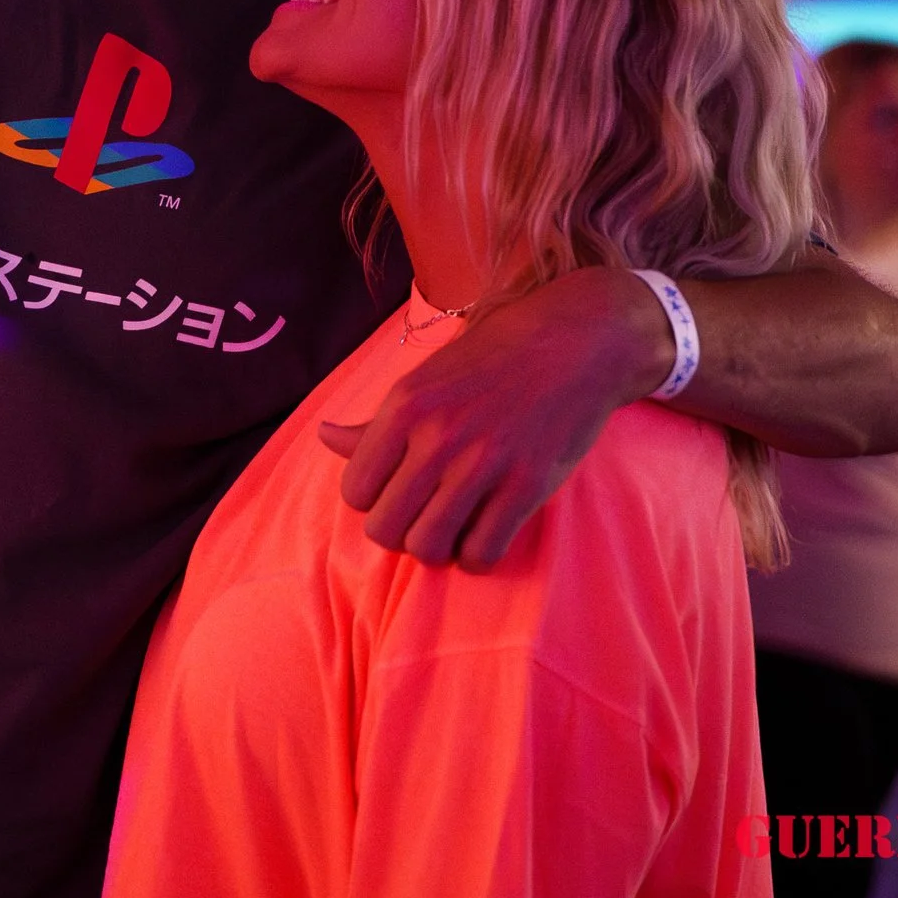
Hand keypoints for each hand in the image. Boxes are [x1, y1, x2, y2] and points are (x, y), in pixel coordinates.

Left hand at [317, 265, 663, 570]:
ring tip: (449, 528)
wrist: (575, 341)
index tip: (394, 490)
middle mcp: (438, 436)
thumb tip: (323, 438)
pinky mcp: (528, 485)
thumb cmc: (492, 358)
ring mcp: (484, 464)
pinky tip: (483, 532)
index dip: (371, 499)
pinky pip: (482, 553)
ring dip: (435, 548)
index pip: (355, 491)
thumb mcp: (424, 378)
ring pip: (428, 547)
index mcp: (404, 406)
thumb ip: (375, 421)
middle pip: (384, 528)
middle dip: (398, 530)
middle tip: (420, 515)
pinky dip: (476, 555)